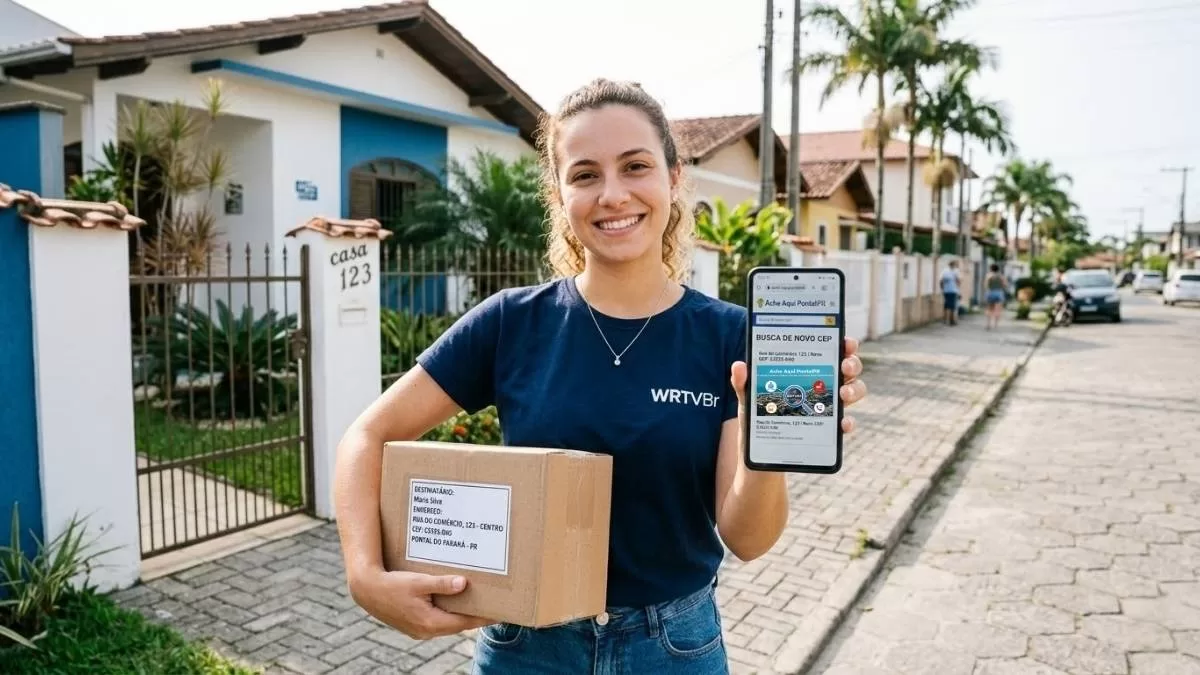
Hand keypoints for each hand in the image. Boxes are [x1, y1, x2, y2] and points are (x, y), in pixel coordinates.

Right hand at [347, 568, 491, 639]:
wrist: (367, 590)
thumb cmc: (391, 585)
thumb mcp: (418, 581)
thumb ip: (441, 583)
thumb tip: (462, 584)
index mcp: (430, 622)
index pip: (465, 622)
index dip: (484, 618)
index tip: (501, 613)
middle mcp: (426, 630)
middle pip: (458, 625)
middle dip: (476, 616)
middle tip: (495, 607)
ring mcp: (420, 630)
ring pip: (448, 623)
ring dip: (462, 615)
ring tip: (480, 605)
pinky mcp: (415, 625)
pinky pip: (438, 621)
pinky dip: (449, 614)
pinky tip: (456, 603)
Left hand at [729, 337, 866, 435]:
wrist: (760, 456)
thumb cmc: (756, 418)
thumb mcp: (748, 398)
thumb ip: (743, 383)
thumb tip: (739, 366)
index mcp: (805, 370)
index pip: (829, 351)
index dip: (842, 344)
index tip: (844, 341)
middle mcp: (821, 385)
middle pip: (847, 368)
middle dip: (852, 363)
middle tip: (845, 366)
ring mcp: (827, 407)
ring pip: (853, 391)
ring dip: (854, 389)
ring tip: (843, 394)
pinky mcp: (829, 429)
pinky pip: (846, 423)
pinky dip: (848, 422)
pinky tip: (842, 423)